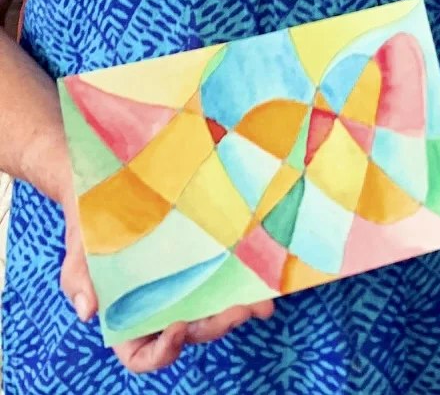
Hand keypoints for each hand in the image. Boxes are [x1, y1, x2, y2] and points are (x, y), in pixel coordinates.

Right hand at [60, 193, 273, 371]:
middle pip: (190, 332)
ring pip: (212, 309)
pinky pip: (224, 277)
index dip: (162, 353)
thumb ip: (79, 278)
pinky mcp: (204, 258)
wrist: (112, 180)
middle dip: (214, 326)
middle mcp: (159, 306)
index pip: (141, 356)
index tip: (178, 327)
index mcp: (126, 316)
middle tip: (237, 311)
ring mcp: (184, 284)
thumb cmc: (90, 222)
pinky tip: (265, 275)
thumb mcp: (79, 248)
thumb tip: (87, 311)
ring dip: (237, 309)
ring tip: (262, 302)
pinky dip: (244, 281)